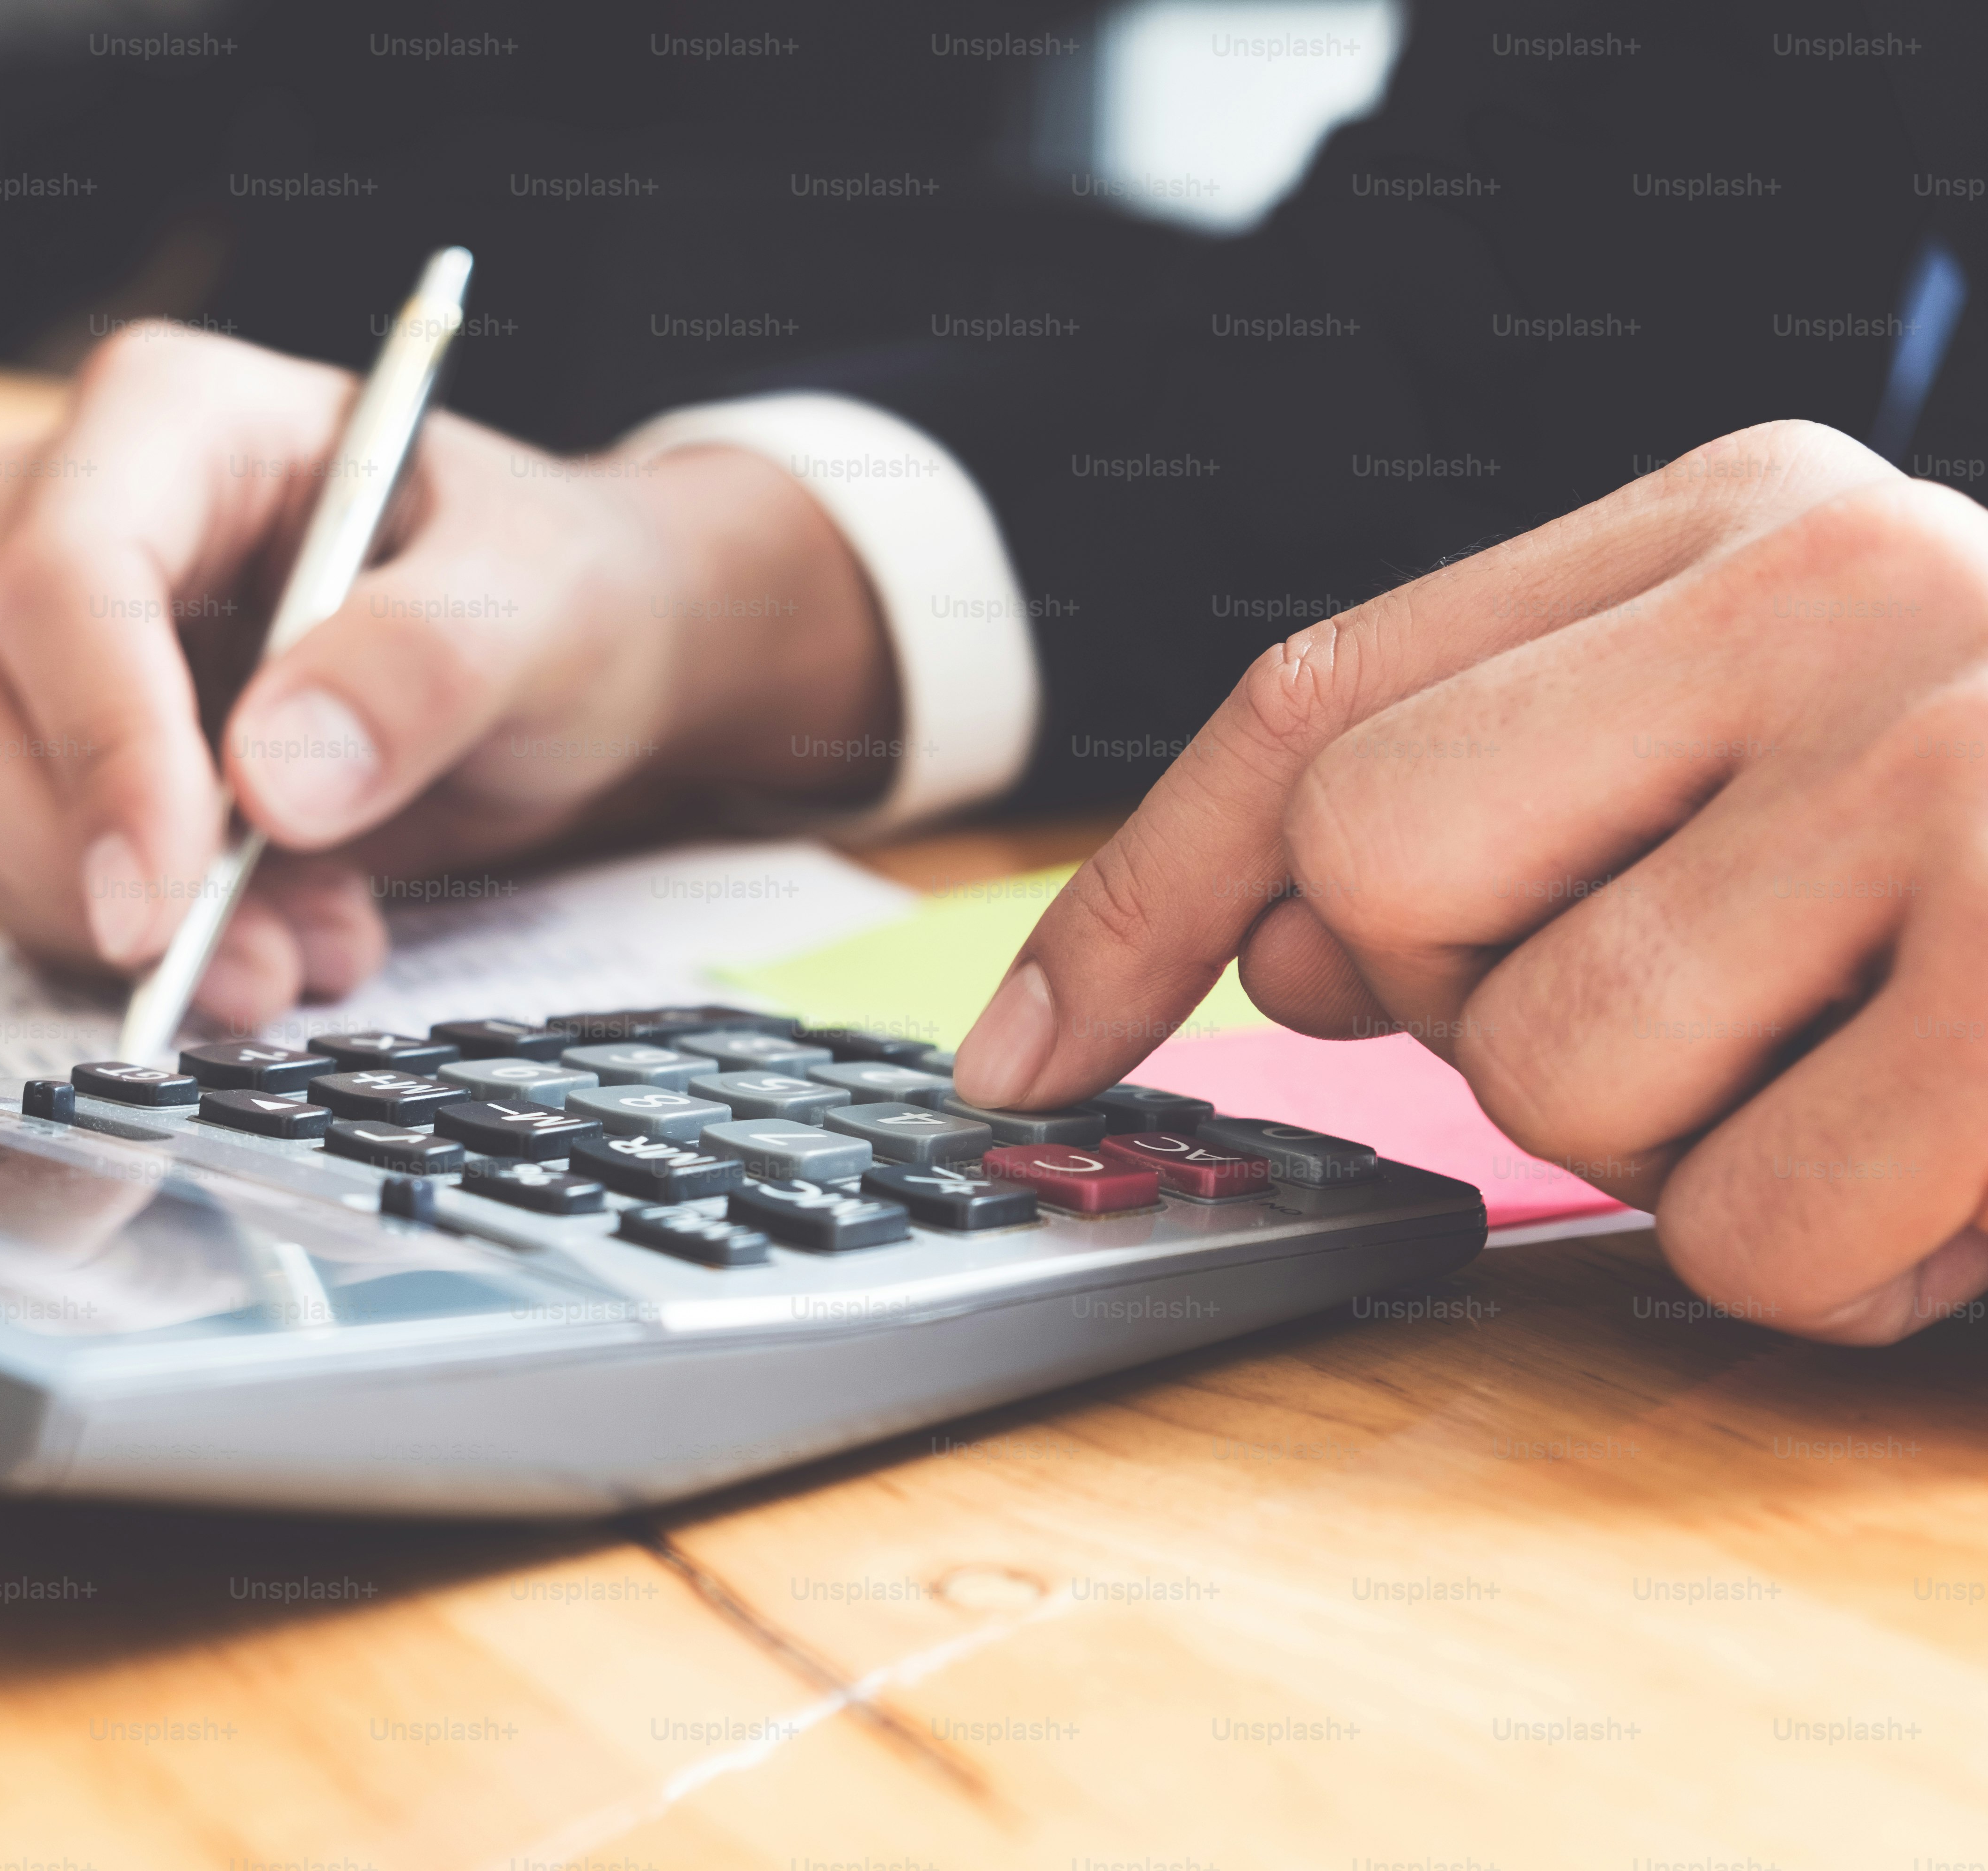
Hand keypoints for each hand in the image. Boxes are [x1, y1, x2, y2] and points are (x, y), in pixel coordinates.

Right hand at [0, 323, 892, 1028]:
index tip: (170, 901)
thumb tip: (277, 784)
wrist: (553, 657)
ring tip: (313, 952)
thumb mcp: (541, 604)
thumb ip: (428, 664)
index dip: (100, 748)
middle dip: (98, 871)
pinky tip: (285, 941)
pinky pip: (21, 872)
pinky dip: (140, 943)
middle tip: (262, 973)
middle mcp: (63, 510)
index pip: (63, 576)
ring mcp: (37, 640)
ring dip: (128, 927)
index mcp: (171, 417)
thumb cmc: (544, 590)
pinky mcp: (48, 754)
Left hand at [954, 420, 1987, 1343]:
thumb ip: (1519, 799)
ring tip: (1866, 1066)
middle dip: (1470, 1013)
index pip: (1317, 703)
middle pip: (1375, 869)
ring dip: (1675, 1142)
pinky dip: (1826, 1258)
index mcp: (1740, 518)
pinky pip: (1750, 1231)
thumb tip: (1282, 958)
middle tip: (1705, 1016)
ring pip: (1547, 1072)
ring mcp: (1947, 774)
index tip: (1017, 1057)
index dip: (1136, 895)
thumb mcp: (1790, 736)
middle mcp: (1827, 598)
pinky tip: (1958, 1167)